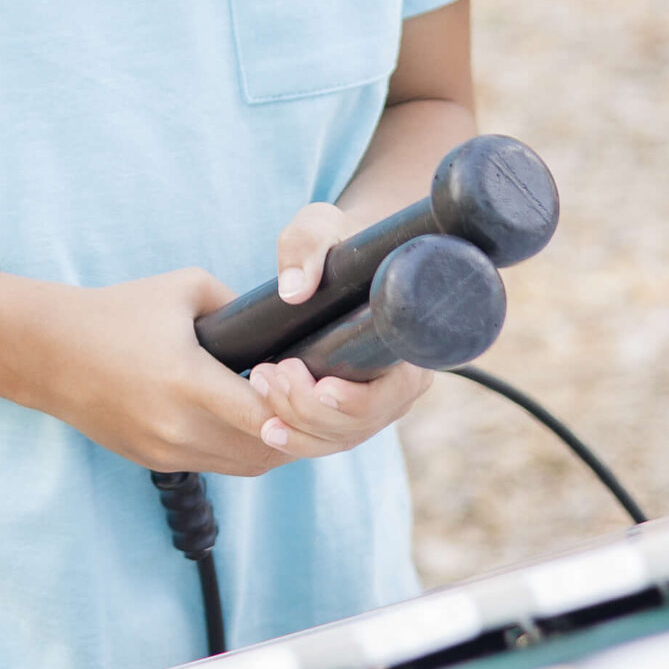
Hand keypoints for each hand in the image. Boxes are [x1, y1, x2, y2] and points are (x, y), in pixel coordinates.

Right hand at [34, 270, 291, 476]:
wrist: (48, 351)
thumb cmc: (116, 312)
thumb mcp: (183, 288)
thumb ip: (236, 304)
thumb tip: (278, 324)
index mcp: (187, 381)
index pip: (264, 418)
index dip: (297, 410)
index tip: (307, 388)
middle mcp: (178, 426)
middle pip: (265, 451)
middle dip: (296, 433)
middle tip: (312, 405)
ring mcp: (165, 450)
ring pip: (244, 466)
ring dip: (271, 446)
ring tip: (286, 415)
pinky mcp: (154, 461)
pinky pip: (214, 465)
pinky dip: (238, 449)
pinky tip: (245, 423)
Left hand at [255, 199, 430, 455]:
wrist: (335, 258)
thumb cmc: (334, 240)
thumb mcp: (320, 228)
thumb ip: (307, 247)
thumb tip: (293, 290)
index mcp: (408, 344)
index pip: (392, 393)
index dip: (355, 400)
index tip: (318, 384)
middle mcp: (399, 382)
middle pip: (359, 423)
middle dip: (309, 408)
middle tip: (269, 372)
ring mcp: (373, 403)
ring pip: (338, 438)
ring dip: (295, 422)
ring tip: (260, 384)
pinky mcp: (345, 413)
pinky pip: (325, 440)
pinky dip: (295, 438)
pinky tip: (266, 427)